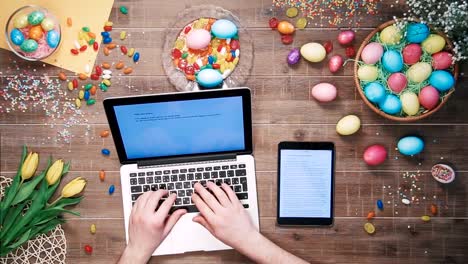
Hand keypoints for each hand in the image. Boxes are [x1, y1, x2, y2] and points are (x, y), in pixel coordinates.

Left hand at [118, 190, 185, 263]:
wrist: (138, 247)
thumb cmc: (152, 241)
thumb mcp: (166, 230)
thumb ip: (174, 218)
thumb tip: (182, 211)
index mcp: (156, 221)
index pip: (166, 204)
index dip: (171, 198)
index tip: (173, 195)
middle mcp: (146, 216)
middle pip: (154, 196)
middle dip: (162, 192)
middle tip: (165, 192)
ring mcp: (137, 214)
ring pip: (145, 196)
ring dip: (152, 192)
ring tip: (157, 194)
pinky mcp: (132, 213)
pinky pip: (138, 200)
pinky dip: (144, 196)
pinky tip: (148, 197)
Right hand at [192, 182, 307, 263]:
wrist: (249, 240)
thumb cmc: (233, 238)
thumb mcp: (216, 233)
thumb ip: (205, 223)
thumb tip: (196, 217)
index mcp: (214, 220)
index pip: (202, 205)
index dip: (196, 197)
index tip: (193, 192)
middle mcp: (222, 213)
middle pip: (209, 197)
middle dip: (202, 188)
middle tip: (198, 183)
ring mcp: (231, 208)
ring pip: (220, 193)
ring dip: (213, 185)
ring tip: (209, 182)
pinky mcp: (239, 205)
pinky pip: (231, 194)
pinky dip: (227, 187)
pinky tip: (223, 184)